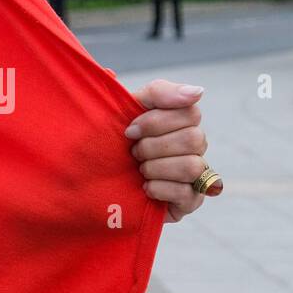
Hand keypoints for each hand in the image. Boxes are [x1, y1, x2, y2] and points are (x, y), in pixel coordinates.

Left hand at [125, 79, 208, 221]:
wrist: (94, 175)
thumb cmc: (111, 137)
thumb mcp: (126, 107)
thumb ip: (158, 93)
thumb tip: (198, 91)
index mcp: (181, 120)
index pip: (191, 112)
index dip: (156, 121)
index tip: (129, 130)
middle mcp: (195, 145)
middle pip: (193, 139)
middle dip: (153, 146)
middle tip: (132, 151)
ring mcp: (196, 174)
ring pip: (191, 166)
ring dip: (156, 167)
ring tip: (139, 169)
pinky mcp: (190, 201)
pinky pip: (187, 194)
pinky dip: (159, 188)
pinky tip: (144, 187)